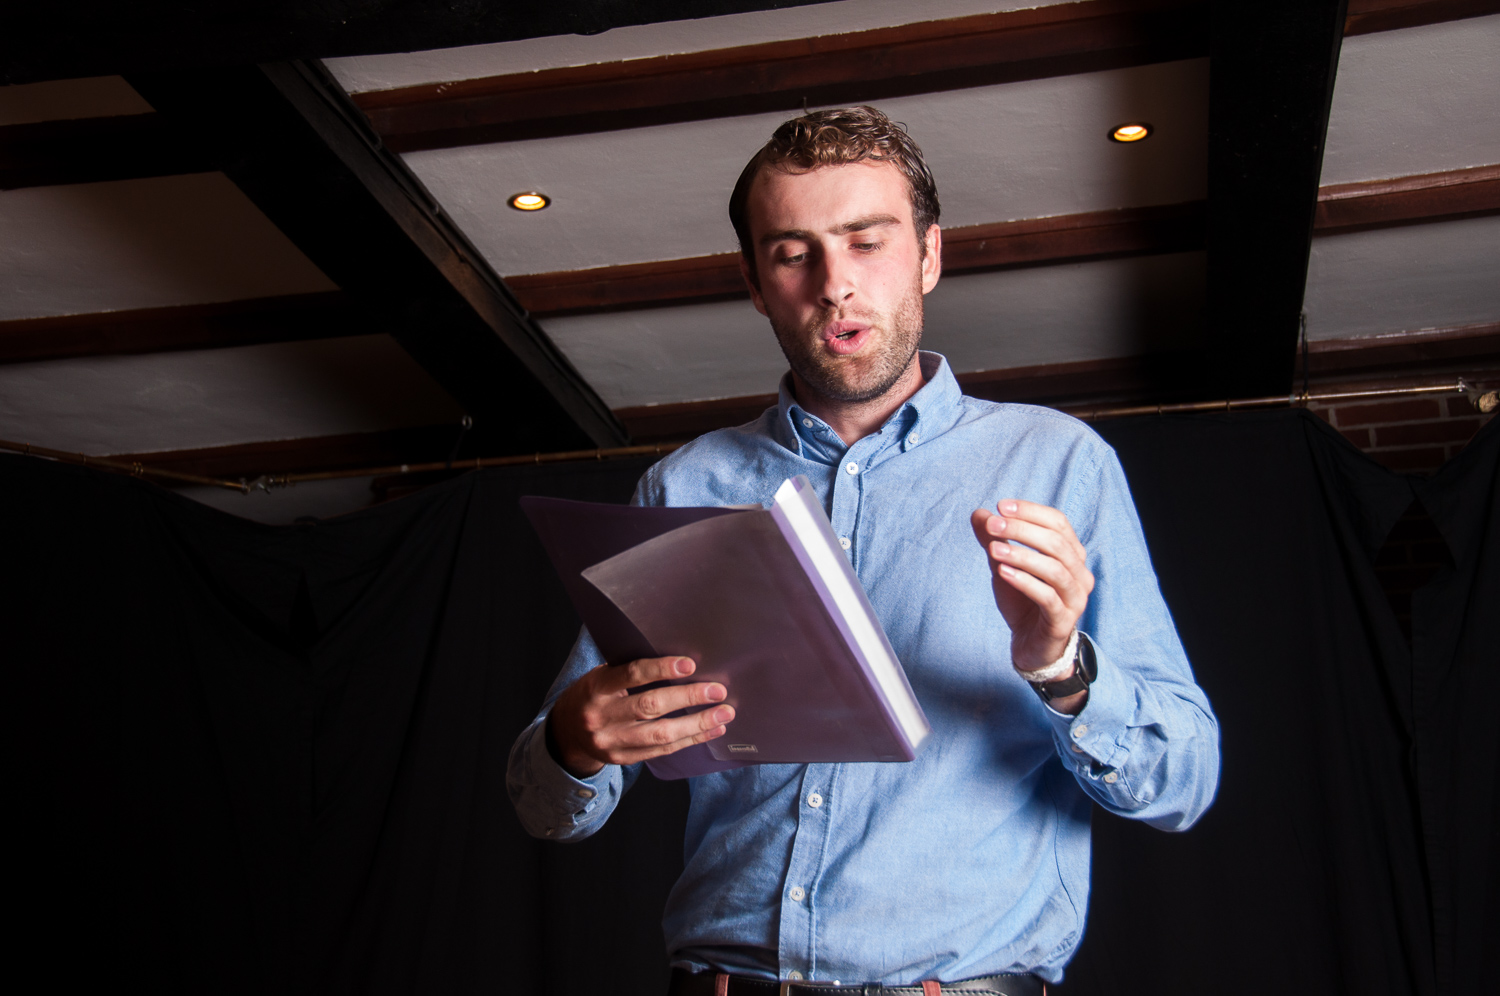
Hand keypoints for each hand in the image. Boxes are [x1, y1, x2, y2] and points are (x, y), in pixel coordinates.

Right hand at [548, 656, 734, 777]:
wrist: (566, 732)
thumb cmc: (592, 694)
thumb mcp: (600, 676)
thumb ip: (629, 671)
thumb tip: (679, 662)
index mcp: (595, 688)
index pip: (630, 675)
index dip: (661, 669)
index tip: (689, 665)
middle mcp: (602, 717)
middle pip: (650, 707)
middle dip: (688, 698)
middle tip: (717, 690)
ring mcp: (612, 742)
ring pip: (660, 735)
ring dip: (697, 724)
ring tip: (724, 714)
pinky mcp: (623, 759)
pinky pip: (662, 751)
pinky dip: (690, 739)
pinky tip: (712, 730)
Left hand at [970, 500, 1094, 673]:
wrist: (1031, 645)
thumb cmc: (1022, 602)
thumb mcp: (1004, 566)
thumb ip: (994, 541)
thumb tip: (978, 513)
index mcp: (1071, 555)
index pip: (1058, 522)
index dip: (1030, 511)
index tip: (1000, 506)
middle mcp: (1079, 574)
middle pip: (1056, 542)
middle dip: (1022, 530)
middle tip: (991, 525)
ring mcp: (1075, 598)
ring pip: (1055, 569)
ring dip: (1022, 555)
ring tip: (993, 549)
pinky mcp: (1063, 621)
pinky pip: (1048, 597)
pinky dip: (1025, 582)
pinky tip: (1003, 573)